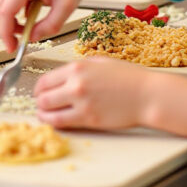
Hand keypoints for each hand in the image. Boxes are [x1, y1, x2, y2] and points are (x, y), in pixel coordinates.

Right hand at [0, 0, 91, 51]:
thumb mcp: (66, 8)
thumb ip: (48, 26)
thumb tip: (31, 38)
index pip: (6, 11)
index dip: (6, 32)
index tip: (11, 47)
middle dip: (5, 29)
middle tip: (16, 43)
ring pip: (1, 4)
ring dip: (10, 21)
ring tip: (27, 29)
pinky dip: (14, 12)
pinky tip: (29, 17)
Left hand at [33, 58, 152, 129]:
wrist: (147, 95)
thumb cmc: (129, 78)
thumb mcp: (100, 62)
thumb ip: (79, 68)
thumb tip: (63, 75)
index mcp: (77, 68)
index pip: (45, 79)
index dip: (38, 88)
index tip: (39, 92)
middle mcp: (76, 84)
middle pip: (42, 96)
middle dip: (39, 101)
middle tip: (41, 105)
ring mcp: (81, 103)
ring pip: (48, 112)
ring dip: (43, 114)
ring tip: (44, 115)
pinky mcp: (89, 119)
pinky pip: (62, 123)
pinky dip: (53, 123)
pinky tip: (54, 122)